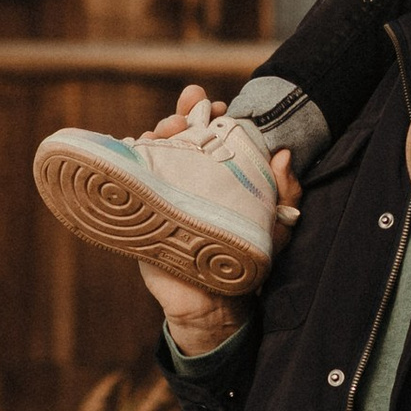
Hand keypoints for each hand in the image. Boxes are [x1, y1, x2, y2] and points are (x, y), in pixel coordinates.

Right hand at [136, 89, 299, 356]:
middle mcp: (190, 178)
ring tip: (165, 131)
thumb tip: (284, 155)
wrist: (213, 305)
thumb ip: (285, 194)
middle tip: (185, 116)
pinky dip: (125, 159)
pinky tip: (128, 146)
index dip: (210, 113)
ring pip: (153, 152)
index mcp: (220, 175)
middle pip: (178, 137)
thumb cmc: (243, 261)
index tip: (217, 105)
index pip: (213, 134)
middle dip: (179, 117)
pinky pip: (129, 181)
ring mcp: (163, 193)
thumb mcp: (275, 227)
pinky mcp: (142, 213)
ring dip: (157, 134)